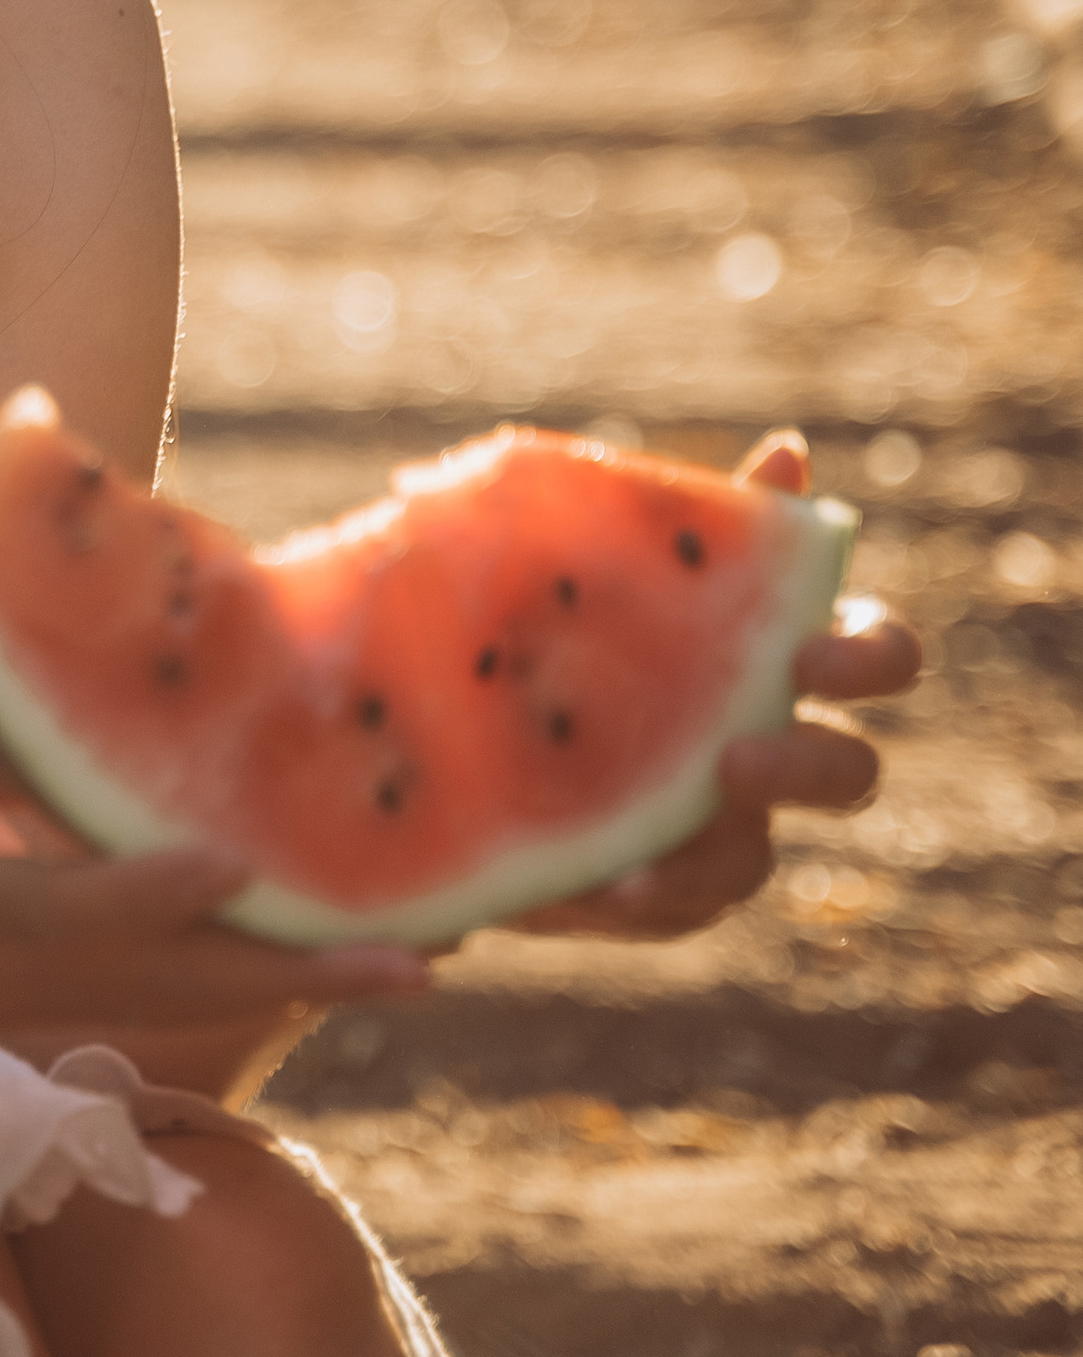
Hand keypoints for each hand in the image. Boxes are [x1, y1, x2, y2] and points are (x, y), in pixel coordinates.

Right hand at [0, 676, 431, 1047]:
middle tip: (413, 959)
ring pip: (173, 995)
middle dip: (285, 970)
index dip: (139, 891)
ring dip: (295, 979)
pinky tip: (336, 944)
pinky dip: (253, 967)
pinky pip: (163, 987)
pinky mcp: (49, 992)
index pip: (45, 909)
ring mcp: (16, 1000)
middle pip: (147, 981)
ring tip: (417, 956)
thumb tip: (105, 736)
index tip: (230, 862)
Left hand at [510, 431, 921, 943]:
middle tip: (735, 758)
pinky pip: (680, 906)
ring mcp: (728, 828)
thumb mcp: (627, 563)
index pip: (874, 654)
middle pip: (848, 772)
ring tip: (641, 859)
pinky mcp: (669, 886)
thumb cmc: (590, 619)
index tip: (810, 657)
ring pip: (760, 859)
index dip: (868, 659)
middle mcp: (772, 746)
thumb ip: (711, 523)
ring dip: (711, 858)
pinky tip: (595, 885)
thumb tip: (791, 450)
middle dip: (807, 768)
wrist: (482, 720)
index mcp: (780, 659)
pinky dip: (646, 896)